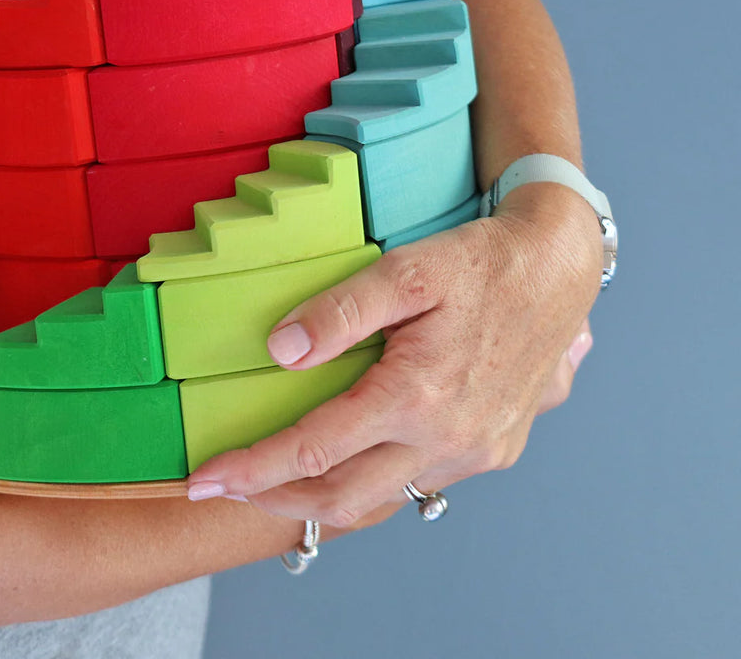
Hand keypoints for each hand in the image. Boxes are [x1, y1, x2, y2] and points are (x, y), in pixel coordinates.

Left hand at [187, 183, 602, 525]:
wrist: (559, 269)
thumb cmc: (481, 263)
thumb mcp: (406, 271)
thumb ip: (340, 311)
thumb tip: (279, 350)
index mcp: (418, 397)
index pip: (313, 449)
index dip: (252, 468)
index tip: (204, 479)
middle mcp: (447, 440)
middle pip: (342, 496)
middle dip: (275, 499)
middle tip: (225, 489)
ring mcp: (475, 453)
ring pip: (382, 499)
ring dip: (322, 496)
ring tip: (275, 481)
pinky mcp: (493, 450)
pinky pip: (419, 485)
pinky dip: (373, 483)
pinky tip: (350, 463)